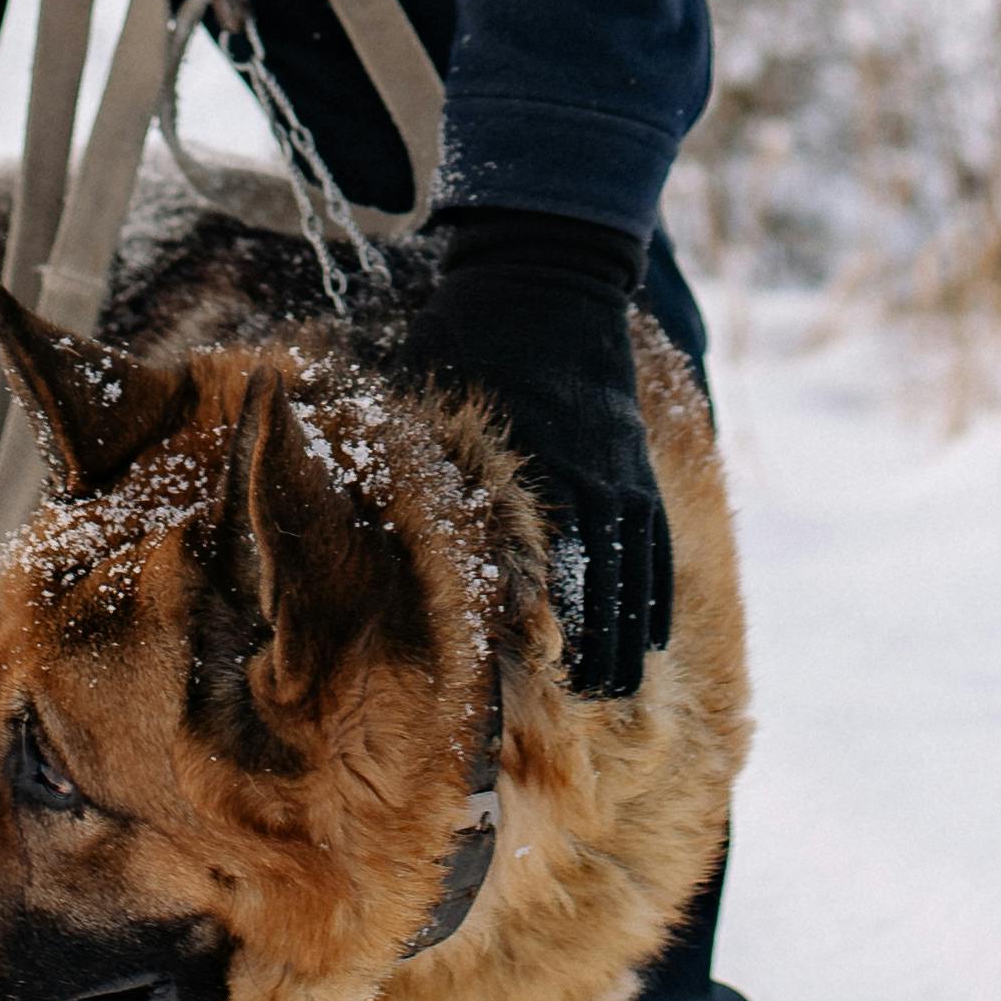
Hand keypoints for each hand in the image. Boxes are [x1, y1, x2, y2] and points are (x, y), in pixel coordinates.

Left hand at [412, 208, 674, 698]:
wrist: (550, 270)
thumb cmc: (468, 331)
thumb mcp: (422, 391)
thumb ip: (400, 457)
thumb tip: (345, 507)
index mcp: (524, 481)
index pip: (528, 590)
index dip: (520, 656)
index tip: (503, 709)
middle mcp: (581, 492)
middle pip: (590, 609)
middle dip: (579, 672)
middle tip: (559, 731)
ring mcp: (619, 482)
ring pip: (631, 592)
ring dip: (620, 651)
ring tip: (606, 704)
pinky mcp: (638, 471)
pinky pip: (655, 556)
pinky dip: (650, 606)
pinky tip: (643, 644)